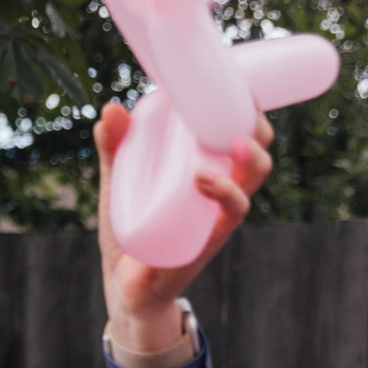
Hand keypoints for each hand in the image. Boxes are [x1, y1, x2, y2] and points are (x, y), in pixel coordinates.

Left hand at [93, 102, 274, 355]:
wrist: (124, 288)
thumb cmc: (129, 234)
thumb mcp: (117, 183)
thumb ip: (114, 148)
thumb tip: (111, 107)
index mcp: (205, 169)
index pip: (237, 134)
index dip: (245, 107)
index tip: (239, 79)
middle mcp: (219, 190)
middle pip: (255, 152)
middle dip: (257, 127)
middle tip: (241, 105)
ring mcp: (216, 215)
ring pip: (252, 180)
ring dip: (250, 157)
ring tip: (234, 143)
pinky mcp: (207, 240)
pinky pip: (230, 215)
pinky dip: (223, 194)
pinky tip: (203, 179)